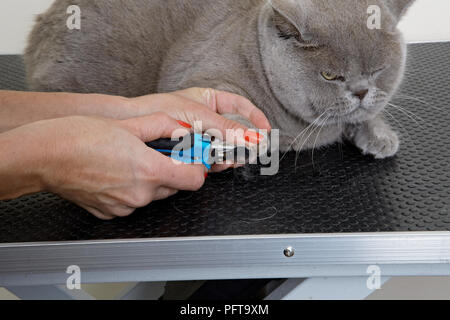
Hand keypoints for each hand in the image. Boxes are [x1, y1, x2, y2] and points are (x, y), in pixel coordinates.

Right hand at [22, 114, 206, 219]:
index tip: (192, 156)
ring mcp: (125, 207)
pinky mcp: (111, 213)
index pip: (195, 179)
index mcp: (150, 171)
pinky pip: (133, 202)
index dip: (196, 166)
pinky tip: (116, 172)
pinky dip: (131, 189)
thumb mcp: (129, 123)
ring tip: (130, 159)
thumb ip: (163, 125)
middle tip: (157, 151)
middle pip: (175, 185)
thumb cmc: (79, 138)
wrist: (44, 156)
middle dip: (172, 169)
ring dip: (151, 179)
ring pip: (153, 194)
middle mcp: (141, 194)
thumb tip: (181, 127)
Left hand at [131, 88, 271, 170]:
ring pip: (226, 145)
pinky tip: (223, 162)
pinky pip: (213, 156)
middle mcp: (208, 118)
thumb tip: (250, 137)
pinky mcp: (194, 151)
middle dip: (246, 140)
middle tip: (255, 150)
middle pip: (235, 129)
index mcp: (210, 100)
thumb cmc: (158, 109)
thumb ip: (225, 127)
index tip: (266, 129)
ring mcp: (202, 135)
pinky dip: (220, 160)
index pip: (240, 106)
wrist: (133, 125)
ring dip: (234, 152)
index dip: (255, 117)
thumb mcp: (197, 114)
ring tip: (238, 157)